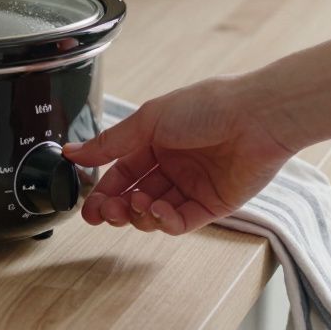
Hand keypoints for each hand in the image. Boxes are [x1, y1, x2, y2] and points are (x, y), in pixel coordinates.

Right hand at [63, 76, 296, 234]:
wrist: (257, 116)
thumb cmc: (208, 106)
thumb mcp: (147, 120)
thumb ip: (109, 143)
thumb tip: (72, 152)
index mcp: (155, 141)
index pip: (120, 173)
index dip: (103, 192)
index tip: (88, 207)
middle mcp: (173, 165)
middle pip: (135, 197)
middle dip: (116, 208)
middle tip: (105, 214)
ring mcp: (193, 187)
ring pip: (155, 213)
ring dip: (140, 214)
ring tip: (138, 204)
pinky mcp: (213, 205)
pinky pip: (182, 222)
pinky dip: (165, 221)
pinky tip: (160, 210)